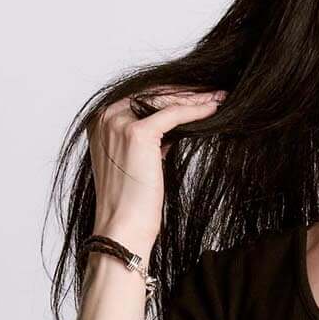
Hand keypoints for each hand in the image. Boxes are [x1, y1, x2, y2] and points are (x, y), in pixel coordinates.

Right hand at [84, 85, 227, 255]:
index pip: (140, 97)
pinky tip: (214, 108)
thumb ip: (148, 139)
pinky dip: (196, 109)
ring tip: (218, 96)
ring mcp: (118, 123)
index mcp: (99, 122)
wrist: (122, 229)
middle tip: (212, 90)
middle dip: (185, 91)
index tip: (195, 94)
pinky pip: (173, 113)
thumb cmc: (130, 205)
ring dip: (195, 97)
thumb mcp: (136, 162)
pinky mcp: (137, 133)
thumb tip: (172, 128)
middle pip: (152, 93)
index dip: (170, 94)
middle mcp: (104, 117)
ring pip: (164, 99)